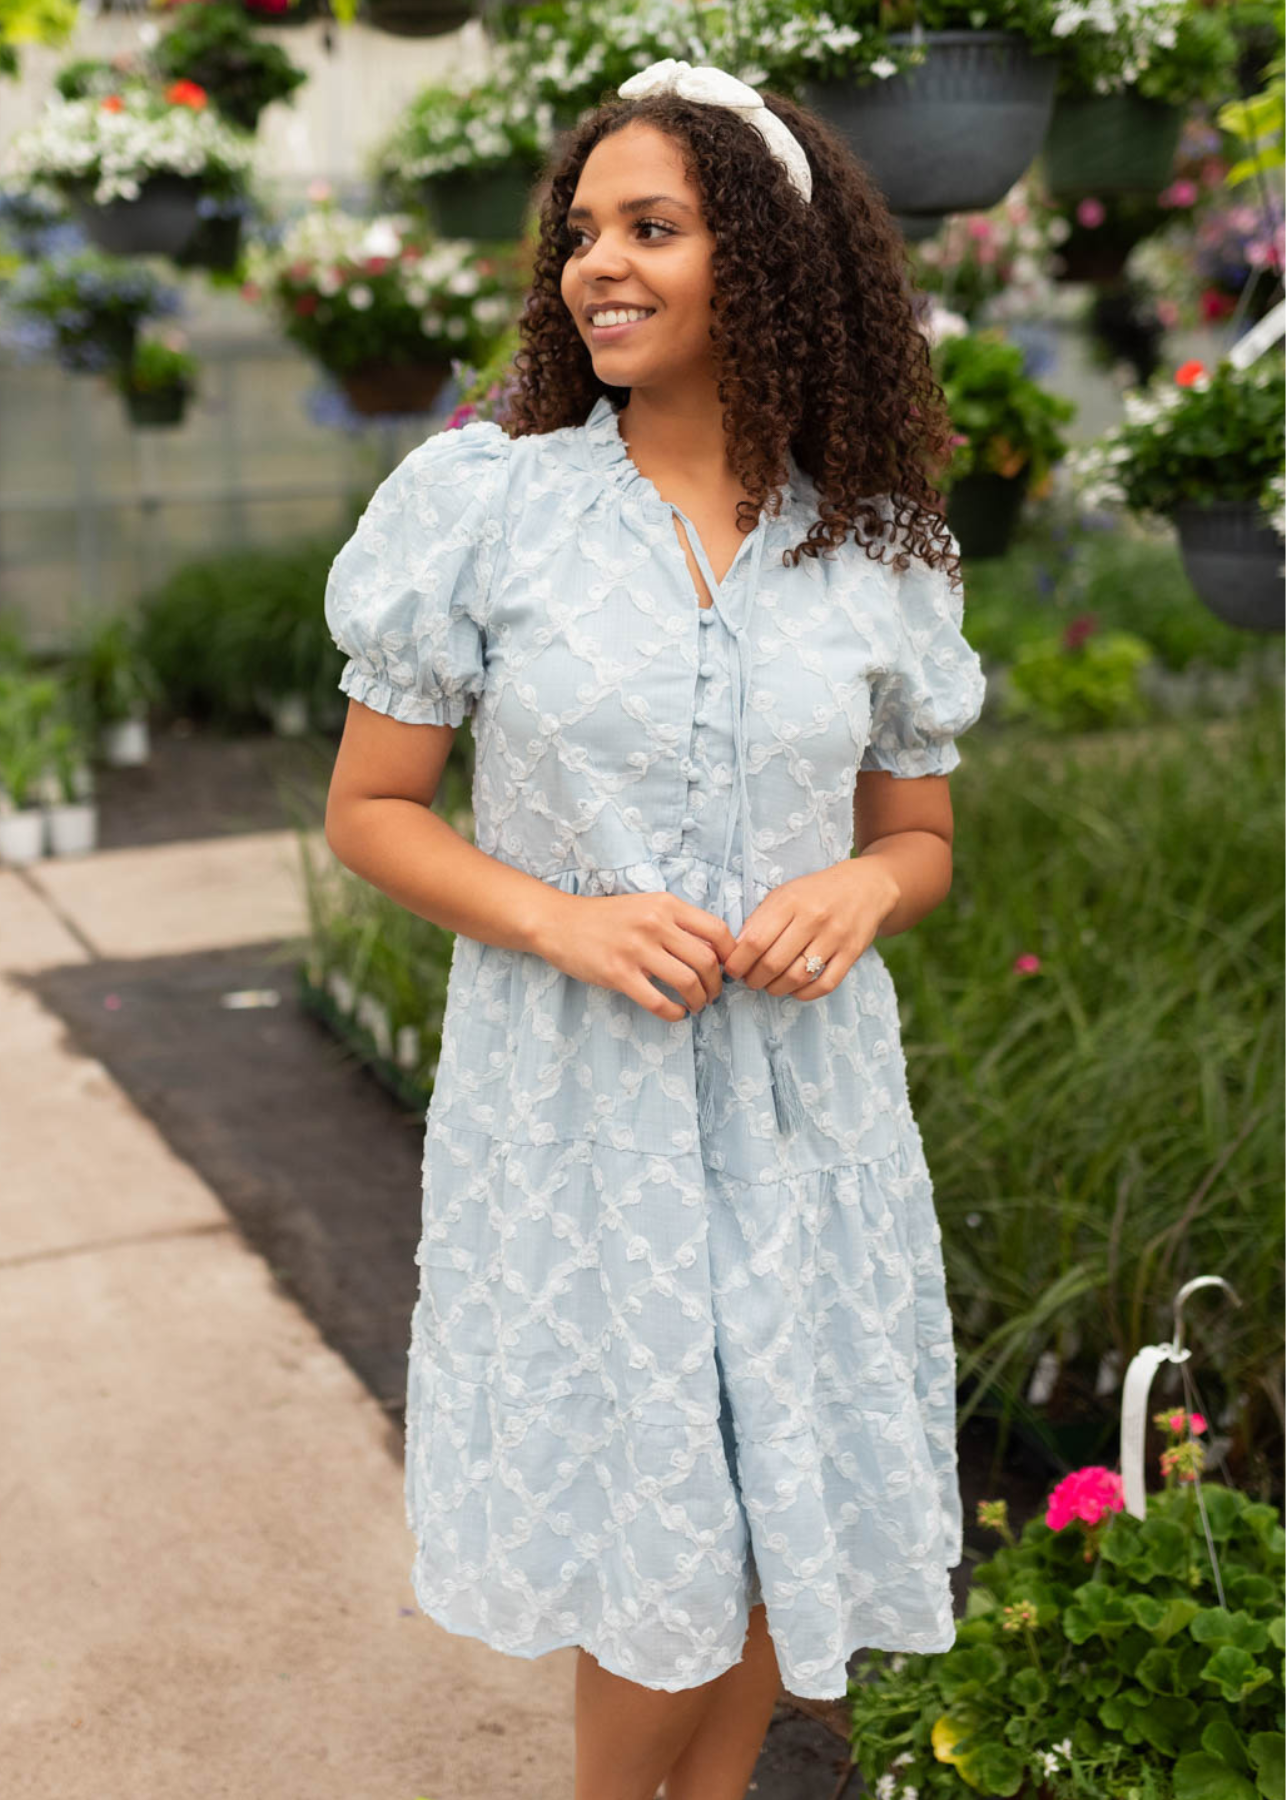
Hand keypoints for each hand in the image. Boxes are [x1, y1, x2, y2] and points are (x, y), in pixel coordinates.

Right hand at [541, 892, 737, 1022]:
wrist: (559, 922)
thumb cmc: (606, 917)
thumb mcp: (646, 906)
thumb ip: (676, 922)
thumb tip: (713, 950)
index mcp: (666, 904)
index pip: (717, 930)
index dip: (731, 955)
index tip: (728, 969)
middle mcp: (654, 924)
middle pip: (706, 960)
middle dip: (716, 984)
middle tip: (713, 994)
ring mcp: (635, 949)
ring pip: (687, 982)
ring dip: (699, 1000)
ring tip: (696, 1005)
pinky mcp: (618, 973)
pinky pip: (658, 1001)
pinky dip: (674, 1013)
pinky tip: (676, 1013)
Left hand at [723, 859, 899, 998]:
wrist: (864, 886)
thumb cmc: (815, 893)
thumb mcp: (784, 894)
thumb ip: (760, 919)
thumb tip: (736, 952)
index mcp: (790, 901)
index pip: (755, 940)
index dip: (738, 962)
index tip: (733, 969)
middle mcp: (813, 918)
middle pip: (773, 963)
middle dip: (754, 979)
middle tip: (750, 980)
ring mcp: (835, 937)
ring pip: (797, 977)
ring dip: (776, 989)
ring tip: (769, 985)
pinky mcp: (852, 953)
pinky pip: (825, 984)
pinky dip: (804, 994)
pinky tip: (794, 989)